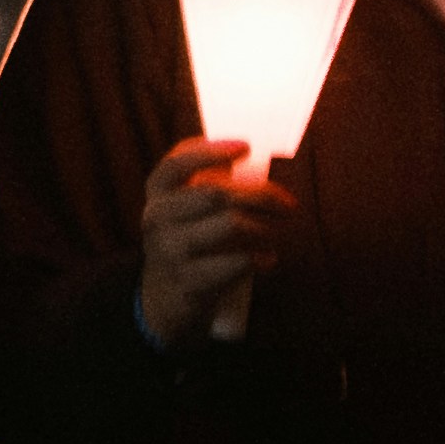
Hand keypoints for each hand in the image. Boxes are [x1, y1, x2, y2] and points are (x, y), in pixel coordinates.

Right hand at [134, 136, 294, 348]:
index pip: (178, 162)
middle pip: (216, 193)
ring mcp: (170, 251)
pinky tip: (268, 259)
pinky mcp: (190, 282)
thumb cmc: (189, 239)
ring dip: (264, 228)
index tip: (246, 147)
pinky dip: (261, 259)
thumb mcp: (186, 207)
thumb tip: (256, 159)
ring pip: (231, 225)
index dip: (212, 151)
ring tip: (275, 233)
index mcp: (157, 192)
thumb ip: (211, 183)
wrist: (164, 297)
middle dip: (261, 195)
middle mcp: (158, 218)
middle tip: (287, 204)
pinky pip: (238, 263)